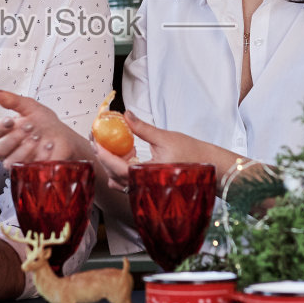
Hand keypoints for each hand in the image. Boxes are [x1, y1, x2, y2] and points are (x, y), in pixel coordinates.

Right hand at [0, 90, 92, 166]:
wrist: (64, 137)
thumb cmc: (44, 122)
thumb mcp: (30, 107)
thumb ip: (13, 101)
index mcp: (3, 133)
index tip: (11, 120)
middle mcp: (7, 150)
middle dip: (13, 138)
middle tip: (30, 127)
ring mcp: (17, 162)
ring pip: (10, 162)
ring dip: (25, 149)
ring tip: (39, 138)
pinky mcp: (28, 173)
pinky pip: (27, 170)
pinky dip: (38, 158)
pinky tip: (49, 147)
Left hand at [94, 111, 234, 191]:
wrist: (208, 167)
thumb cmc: (190, 152)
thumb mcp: (164, 137)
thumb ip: (142, 128)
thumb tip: (126, 114)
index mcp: (148, 174)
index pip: (118, 168)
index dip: (103, 154)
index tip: (95, 140)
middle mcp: (145, 185)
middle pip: (114, 174)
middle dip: (103, 156)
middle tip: (96, 138)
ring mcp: (145, 188)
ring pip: (119, 180)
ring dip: (110, 164)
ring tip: (106, 146)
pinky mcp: (147, 187)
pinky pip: (127, 182)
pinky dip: (119, 171)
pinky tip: (121, 157)